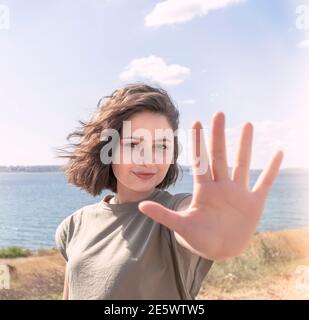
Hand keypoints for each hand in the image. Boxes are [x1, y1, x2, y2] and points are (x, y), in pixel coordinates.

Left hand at [138, 112, 283, 259]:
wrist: (220, 249)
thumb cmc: (200, 238)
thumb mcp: (182, 226)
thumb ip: (163, 215)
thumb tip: (140, 206)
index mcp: (204, 190)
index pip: (200, 161)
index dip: (198, 143)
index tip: (196, 122)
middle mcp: (221, 186)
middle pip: (219, 156)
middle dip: (218, 136)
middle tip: (219, 114)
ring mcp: (238, 193)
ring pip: (242, 164)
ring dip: (245, 145)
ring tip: (248, 125)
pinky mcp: (254, 203)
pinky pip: (265, 182)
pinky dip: (272, 169)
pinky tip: (278, 152)